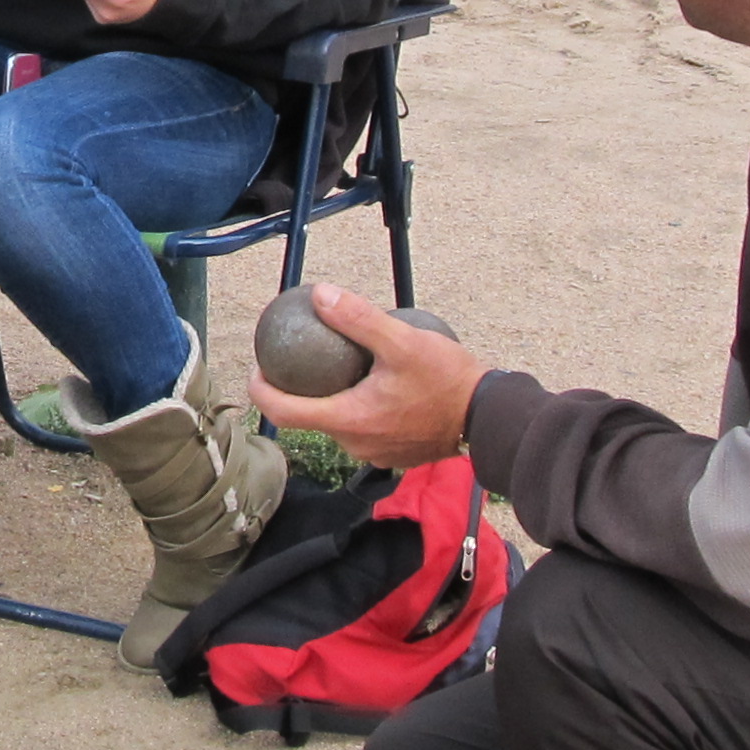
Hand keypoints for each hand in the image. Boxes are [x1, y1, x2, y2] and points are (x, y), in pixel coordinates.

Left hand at [247, 282, 483, 471]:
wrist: (490, 418)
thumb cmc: (448, 381)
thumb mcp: (402, 341)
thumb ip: (359, 319)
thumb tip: (321, 295)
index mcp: (348, 420)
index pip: (282, 412)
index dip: (261, 390)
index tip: (259, 367)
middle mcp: (356, 444)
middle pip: (312, 417)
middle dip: (302, 389)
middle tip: (306, 357)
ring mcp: (377, 453)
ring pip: (341, 422)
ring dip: (336, 396)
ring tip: (345, 364)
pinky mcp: (396, 454)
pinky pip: (366, 429)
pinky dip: (362, 407)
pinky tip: (374, 382)